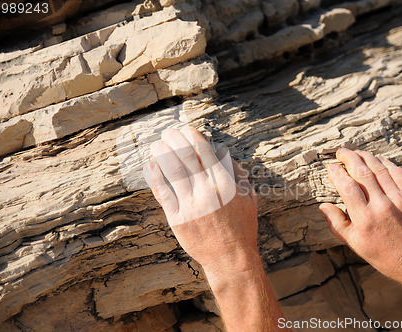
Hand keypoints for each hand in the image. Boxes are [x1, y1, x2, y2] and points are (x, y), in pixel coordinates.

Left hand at [144, 126, 257, 273]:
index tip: (186, 130)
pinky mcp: (177, 218)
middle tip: (168, 132)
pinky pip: (163, 193)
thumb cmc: (242, 226)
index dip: (192, 136)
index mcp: (225, 183)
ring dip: (162, 153)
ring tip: (157, 144)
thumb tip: (222, 154)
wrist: (231, 258)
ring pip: (172, 170)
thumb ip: (237, 173)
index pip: (204, 151)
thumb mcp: (249, 197)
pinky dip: (156, 177)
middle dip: (174, 139)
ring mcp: (190, 204)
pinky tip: (152, 166)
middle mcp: (206, 190)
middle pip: (186, 156)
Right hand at [319, 148, 401, 290]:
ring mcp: (399, 199)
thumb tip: (323, 207)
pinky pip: (397, 172)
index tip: (331, 167)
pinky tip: (377, 160)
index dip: (337, 173)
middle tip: (341, 152)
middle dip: (349, 158)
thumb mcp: (355, 244)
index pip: (347, 187)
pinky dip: (385, 163)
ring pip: (379, 169)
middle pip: (362, 172)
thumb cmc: (384, 255)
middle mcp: (381, 206)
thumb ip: (337, 224)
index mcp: (364, 219)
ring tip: (356, 152)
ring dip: (365, 157)